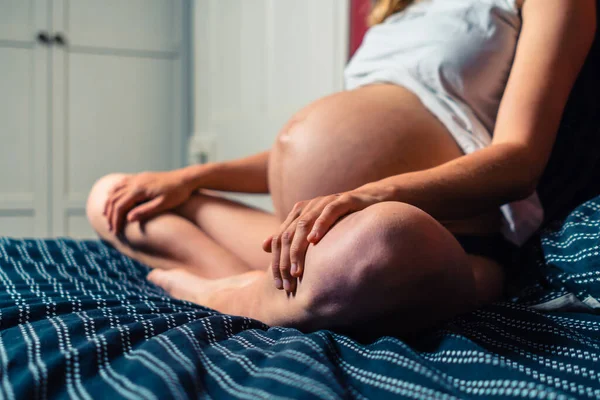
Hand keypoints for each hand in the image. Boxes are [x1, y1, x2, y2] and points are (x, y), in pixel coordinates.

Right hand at [103, 170, 193, 233]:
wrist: (186, 179)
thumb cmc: (177, 193)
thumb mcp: (163, 204)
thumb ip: (146, 211)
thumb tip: (128, 219)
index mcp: (140, 189)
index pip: (120, 206)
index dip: (116, 220)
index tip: (115, 232)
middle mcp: (135, 181)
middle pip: (114, 199)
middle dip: (110, 215)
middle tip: (111, 228)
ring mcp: (137, 178)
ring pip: (115, 190)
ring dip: (109, 203)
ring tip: (107, 216)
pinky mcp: (141, 177)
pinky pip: (122, 183)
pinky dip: (114, 192)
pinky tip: (113, 199)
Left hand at [263, 184, 392, 292]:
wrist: (371, 200)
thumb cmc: (342, 219)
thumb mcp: (313, 229)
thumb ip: (289, 237)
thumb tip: (263, 248)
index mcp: (299, 214)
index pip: (278, 239)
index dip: (276, 263)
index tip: (278, 285)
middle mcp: (309, 207)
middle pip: (287, 234)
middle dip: (285, 261)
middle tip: (287, 284)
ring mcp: (325, 202)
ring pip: (303, 224)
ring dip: (297, 249)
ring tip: (296, 271)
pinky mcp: (344, 200)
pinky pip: (329, 211)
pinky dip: (320, 225)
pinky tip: (314, 241)